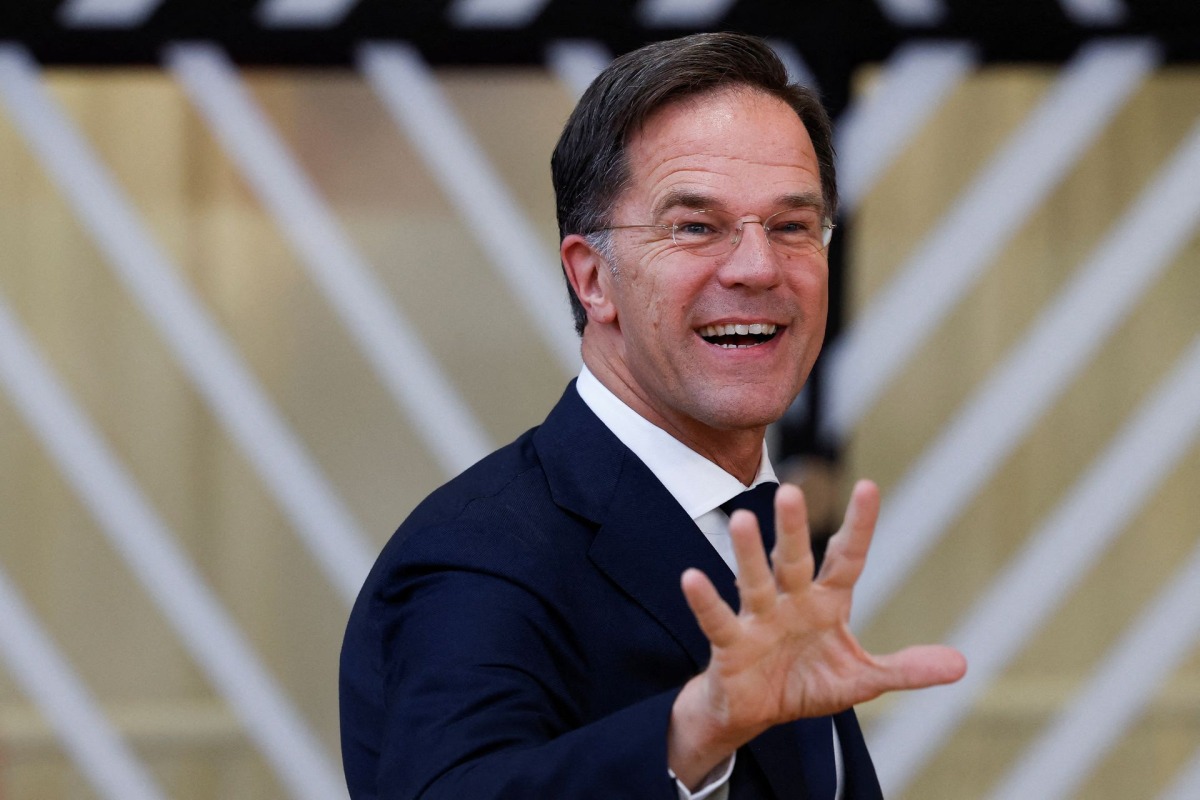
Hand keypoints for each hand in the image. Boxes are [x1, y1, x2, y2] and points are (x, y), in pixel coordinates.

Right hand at [667, 480, 966, 787]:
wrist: (756, 711)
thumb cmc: (806, 682)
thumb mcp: (861, 679)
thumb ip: (906, 668)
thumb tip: (961, 664)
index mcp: (826, 602)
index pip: (845, 558)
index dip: (859, 526)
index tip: (869, 486)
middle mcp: (791, 601)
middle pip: (794, 559)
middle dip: (793, 528)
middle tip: (791, 490)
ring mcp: (759, 619)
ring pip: (755, 580)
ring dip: (748, 553)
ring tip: (741, 519)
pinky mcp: (731, 643)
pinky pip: (718, 619)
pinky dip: (706, 600)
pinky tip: (692, 578)